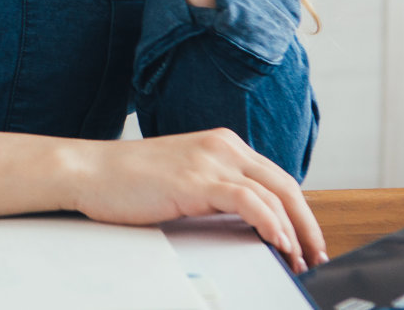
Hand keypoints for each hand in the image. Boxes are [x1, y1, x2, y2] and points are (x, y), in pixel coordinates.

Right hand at [65, 128, 327, 273]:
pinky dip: (271, 224)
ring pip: (274, 194)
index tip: (308, 242)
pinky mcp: (197, 179)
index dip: (300, 212)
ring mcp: (209, 160)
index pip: (276, 178)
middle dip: (308, 225)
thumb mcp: (182, 179)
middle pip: (285, 185)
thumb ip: (214, 190)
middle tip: (317, 256)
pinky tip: (279, 243)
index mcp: (221, 144)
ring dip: (295, 232)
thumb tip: (247, 223)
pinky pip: (249, 202)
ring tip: (300, 259)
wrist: (87, 171)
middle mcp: (222, 146)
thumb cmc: (126, 180)